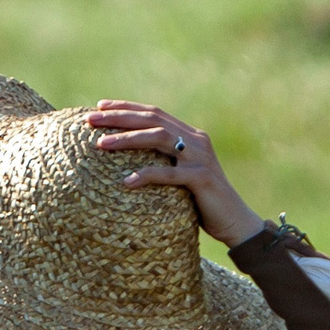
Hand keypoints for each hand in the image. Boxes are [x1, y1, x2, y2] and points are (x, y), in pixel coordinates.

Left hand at [87, 101, 266, 245]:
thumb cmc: (204, 203)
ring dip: (127, 139)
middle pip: (153, 119)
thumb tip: (130, 161)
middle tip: (91, 119)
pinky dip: (146, 175)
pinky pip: (168, 174)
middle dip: (119, 117)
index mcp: (191, 136)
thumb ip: (165, 162)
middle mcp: (196, 141)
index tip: (100, 106)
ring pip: (158, 138)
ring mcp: (200, 159)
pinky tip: (125, 182)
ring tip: (101, 144)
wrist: (237, 223)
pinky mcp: (202, 179)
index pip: (154, 113)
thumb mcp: (181, 176)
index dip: (126, 107)